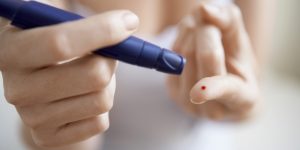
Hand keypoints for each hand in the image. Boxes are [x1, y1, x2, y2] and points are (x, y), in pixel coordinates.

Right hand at [0, 9, 138, 146]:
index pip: (61, 43)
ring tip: (90, 75)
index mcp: (12, 50)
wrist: (38, 79)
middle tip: (107, 53)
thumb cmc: (53, 43)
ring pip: (102, 100)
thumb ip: (82, 20)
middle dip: (111, 59)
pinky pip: (99, 123)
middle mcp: (17, 88)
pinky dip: (101, 108)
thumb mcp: (57, 21)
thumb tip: (127, 23)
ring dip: (107, 84)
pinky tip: (84, 96)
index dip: (102, 32)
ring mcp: (32, 117)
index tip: (128, 22)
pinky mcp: (49, 137)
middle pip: (94, 76)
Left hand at [167, 3, 259, 119]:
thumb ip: (229, 23)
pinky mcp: (172, 93)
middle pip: (203, 57)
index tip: (197, 93)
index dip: (212, 88)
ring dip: (193, 31)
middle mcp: (214, 107)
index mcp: (243, 99)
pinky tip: (191, 42)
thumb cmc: (237, 64)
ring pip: (184, 52)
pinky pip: (170, 55)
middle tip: (212, 20)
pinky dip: (181, 39)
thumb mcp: (241, 44)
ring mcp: (190, 103)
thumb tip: (204, 10)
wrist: (222, 87)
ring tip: (203, 33)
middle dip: (207, 30)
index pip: (227, 90)